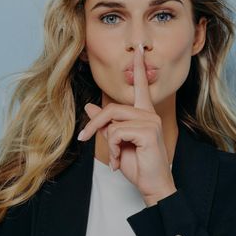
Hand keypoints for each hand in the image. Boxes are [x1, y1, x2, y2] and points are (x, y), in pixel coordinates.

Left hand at [77, 43, 176, 205]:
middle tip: (84, 139)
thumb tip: (90, 107)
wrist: (152, 185)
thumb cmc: (138, 165)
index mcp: (144, 113)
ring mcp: (150, 121)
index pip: (141, 86)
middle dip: (94, 125)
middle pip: (112, 108)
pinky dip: (113, 148)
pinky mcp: (148, 131)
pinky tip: (119, 161)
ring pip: (113, 121)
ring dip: (107, 142)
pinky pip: (117, 132)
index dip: (139, 67)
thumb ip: (106, 124)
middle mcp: (149, 114)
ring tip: (114, 158)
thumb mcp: (117, 142)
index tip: (139, 50)